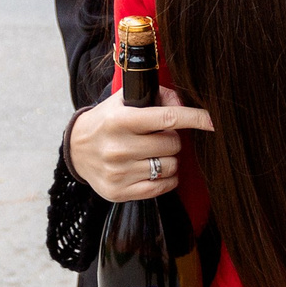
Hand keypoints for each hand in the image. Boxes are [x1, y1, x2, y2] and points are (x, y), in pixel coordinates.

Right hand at [67, 87, 213, 200]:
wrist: (75, 150)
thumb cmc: (106, 122)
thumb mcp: (123, 101)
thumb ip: (155, 95)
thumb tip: (182, 104)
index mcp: (120, 120)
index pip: (167, 118)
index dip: (193, 118)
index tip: (209, 121)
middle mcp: (118, 147)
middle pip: (173, 145)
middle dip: (172, 140)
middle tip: (159, 138)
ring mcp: (118, 172)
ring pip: (170, 167)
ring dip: (170, 160)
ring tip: (154, 154)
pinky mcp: (119, 191)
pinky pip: (162, 187)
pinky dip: (167, 178)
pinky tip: (156, 169)